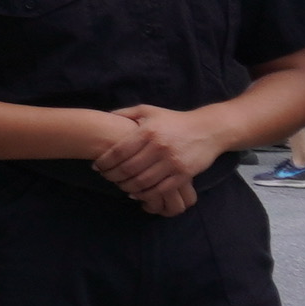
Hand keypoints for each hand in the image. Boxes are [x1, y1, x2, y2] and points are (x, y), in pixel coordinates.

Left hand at [92, 107, 217, 215]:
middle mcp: (159, 147)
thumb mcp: (149, 111)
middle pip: (128, 169)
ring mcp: (172, 162)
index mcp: (147, 131)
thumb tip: (104, 117)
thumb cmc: (173, 120)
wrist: (208, 129)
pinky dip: (145, 194)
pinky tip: (136, 193)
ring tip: (119, 185)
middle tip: (105, 177)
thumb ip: (125, 113)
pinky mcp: (184, 174)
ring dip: (126, 187)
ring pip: (142, 181)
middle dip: (112, 176)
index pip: (118, 151)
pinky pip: (160, 189)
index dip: (104, 162)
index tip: (96, 166)